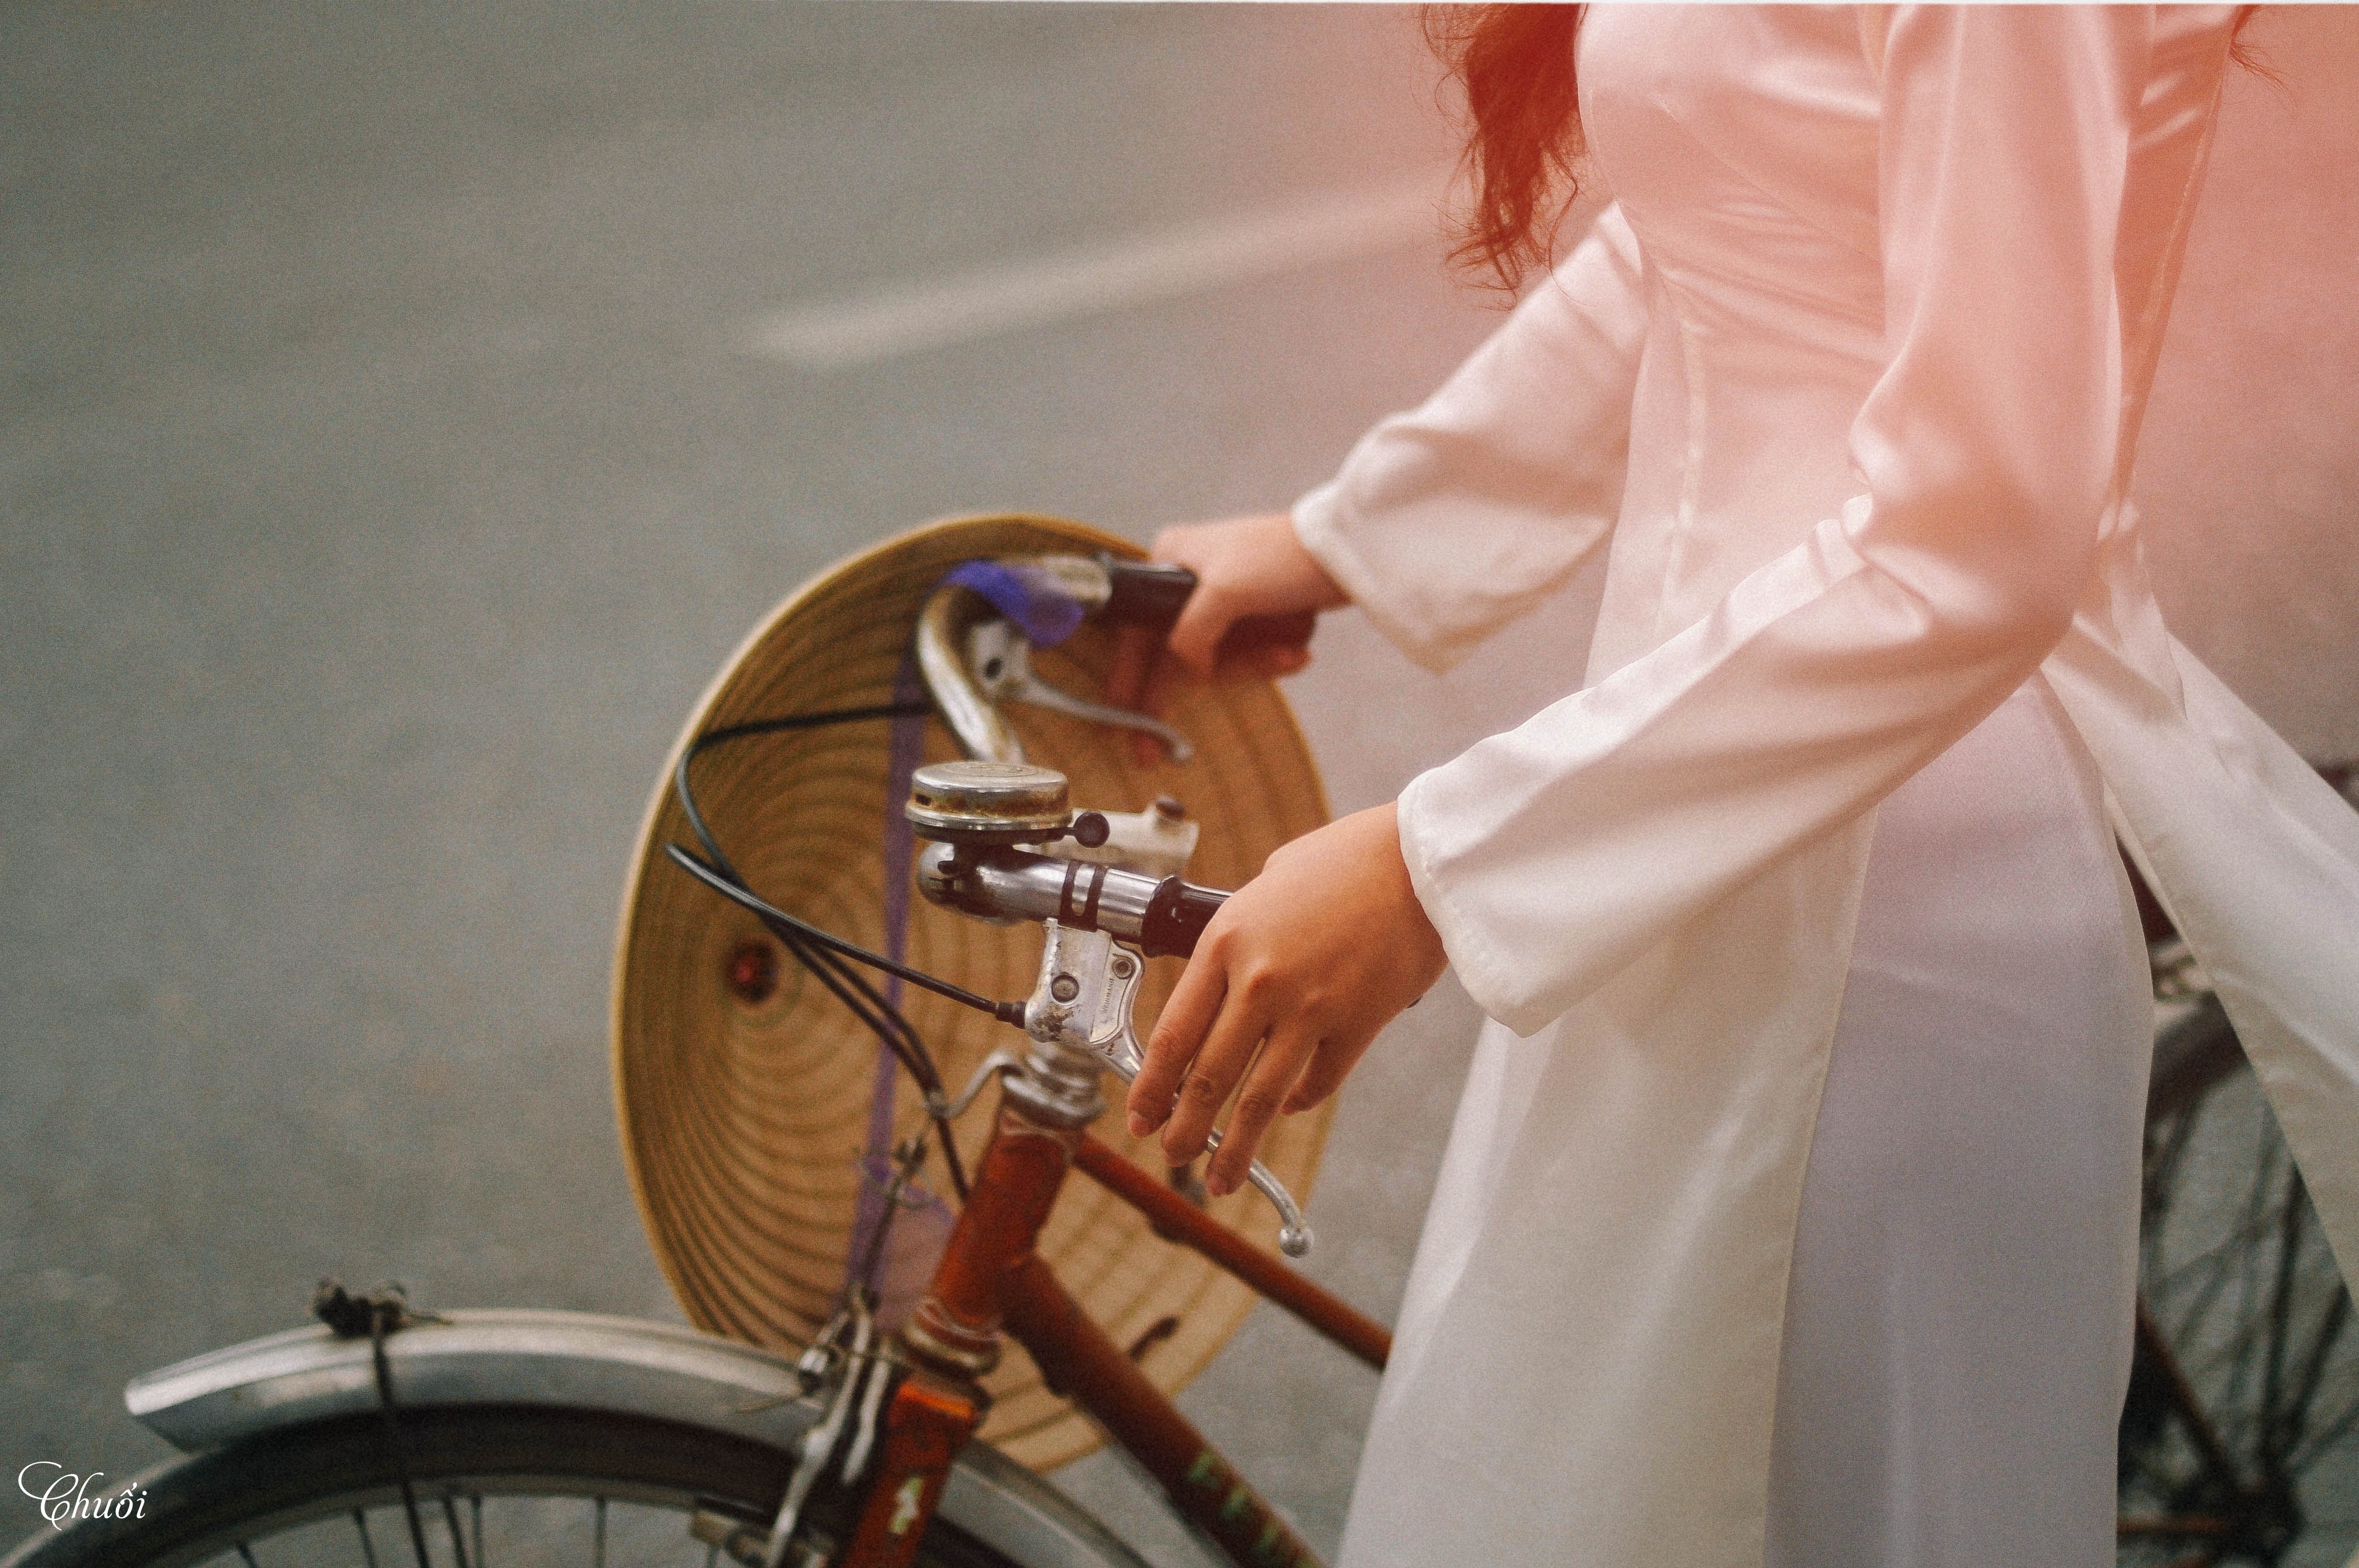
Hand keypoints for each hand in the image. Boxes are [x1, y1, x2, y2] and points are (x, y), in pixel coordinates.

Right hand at [1104, 512, 1348, 764]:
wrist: (1346, 549)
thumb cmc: (1282, 557)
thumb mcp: (1223, 593)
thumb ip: (1189, 635)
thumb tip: (1185, 670)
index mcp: (1169, 562)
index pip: (1136, 633)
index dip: (1126, 681)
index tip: (1116, 724)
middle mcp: (1187, 579)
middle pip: (1172, 654)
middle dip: (1182, 693)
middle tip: (1154, 752)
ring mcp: (1220, 598)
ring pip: (1215, 658)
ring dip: (1251, 666)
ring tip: (1290, 655)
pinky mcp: (1251, 612)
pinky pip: (1246, 653)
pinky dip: (1269, 658)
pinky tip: (1297, 652)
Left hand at [1125, 803, 1445, 1196]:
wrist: (1420, 860)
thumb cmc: (1347, 860)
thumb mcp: (1266, 884)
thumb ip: (1238, 936)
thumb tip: (1220, 978)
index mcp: (1227, 942)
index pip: (1173, 1034)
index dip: (1151, 1086)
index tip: (1141, 1115)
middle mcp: (1261, 982)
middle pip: (1208, 1077)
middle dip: (1184, 1128)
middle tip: (1172, 1153)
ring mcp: (1311, 1009)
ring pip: (1259, 1098)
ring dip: (1235, 1146)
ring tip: (1219, 1176)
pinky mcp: (1359, 1026)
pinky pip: (1317, 1082)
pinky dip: (1297, 1103)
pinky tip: (1287, 1110)